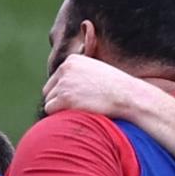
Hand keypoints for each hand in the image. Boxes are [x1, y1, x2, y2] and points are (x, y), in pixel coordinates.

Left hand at [41, 53, 163, 122]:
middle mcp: (65, 68)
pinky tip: (74, 114)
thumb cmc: (115, 86)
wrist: (126, 95)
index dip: (64, 91)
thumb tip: (74, 73)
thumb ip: (81, 71)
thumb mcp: (97, 69)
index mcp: (71, 60)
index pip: (56, 78)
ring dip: (59, 108)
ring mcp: (63, 83)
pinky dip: (58, 115)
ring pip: (49, 100)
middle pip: (49, 89)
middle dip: (58, 99)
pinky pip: (50, 109)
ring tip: (78, 110)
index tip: (77, 98)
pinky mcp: (64, 98)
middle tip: (75, 107)